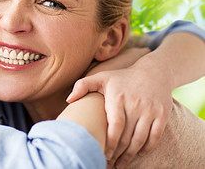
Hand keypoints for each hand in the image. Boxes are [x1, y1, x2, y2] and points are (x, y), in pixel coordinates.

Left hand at [67, 48, 172, 167]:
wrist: (154, 72)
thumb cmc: (123, 78)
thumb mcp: (102, 77)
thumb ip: (82, 85)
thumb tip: (69, 100)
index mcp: (118, 98)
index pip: (115, 125)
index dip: (109, 142)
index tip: (103, 153)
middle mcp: (135, 104)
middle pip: (127, 136)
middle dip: (117, 153)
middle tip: (109, 163)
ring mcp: (150, 110)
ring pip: (140, 138)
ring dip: (130, 154)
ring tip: (121, 163)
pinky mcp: (162, 114)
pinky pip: (156, 136)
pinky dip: (147, 147)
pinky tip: (138, 153)